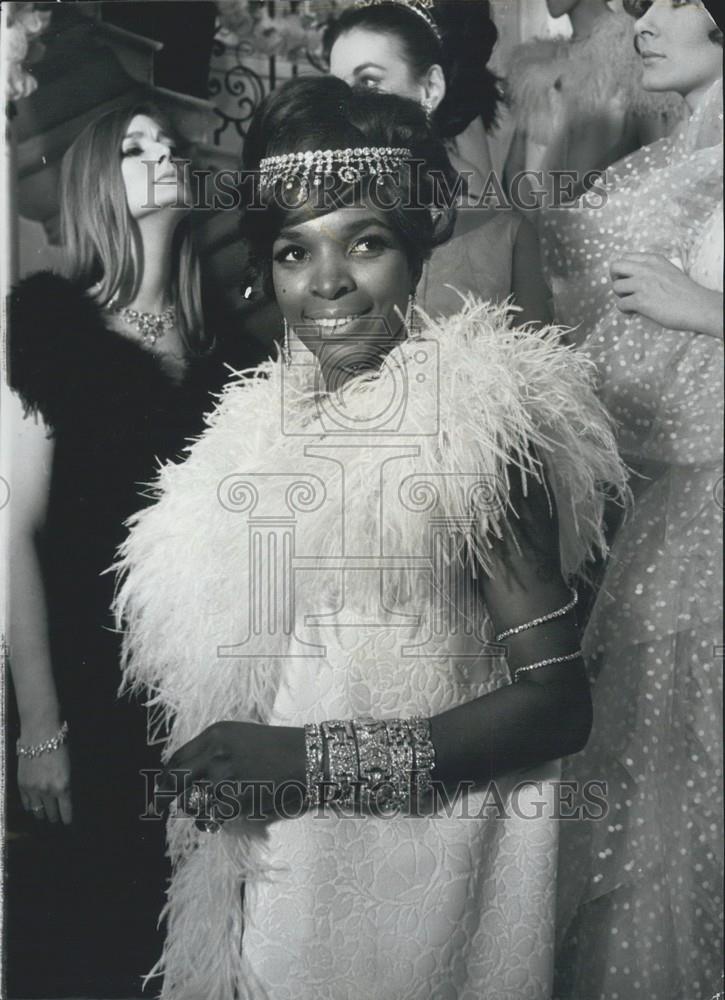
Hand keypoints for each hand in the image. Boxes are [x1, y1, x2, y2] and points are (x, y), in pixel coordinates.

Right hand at [18, 745, 71, 824]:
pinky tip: (32, 808)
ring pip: (37, 810)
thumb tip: (66, 794)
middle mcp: (47, 791)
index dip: (67, 818)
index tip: (68, 823)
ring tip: (44, 816)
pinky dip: (30, 807)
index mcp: (63, 786)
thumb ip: (67, 782)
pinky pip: (26, 803)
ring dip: (42, 814)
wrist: (40, 734)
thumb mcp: (70, 766)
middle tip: (56, 819)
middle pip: (51, 812)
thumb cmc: (60, 745)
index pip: (66, 810)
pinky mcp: (22, 785)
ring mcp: (33, 789)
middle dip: (55, 817)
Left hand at [157, 721, 305, 826]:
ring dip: (195, 810)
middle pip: (174, 779)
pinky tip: (222, 818)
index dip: (168, 776)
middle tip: (162, 806)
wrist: (308, 760)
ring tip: (208, 812)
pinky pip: (211, 817)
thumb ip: (215, 752)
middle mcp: (215, 753)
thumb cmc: (280, 750)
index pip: (177, 758)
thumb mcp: (242, 738)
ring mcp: (223, 777)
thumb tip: (189, 775)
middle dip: (165, 795)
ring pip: (191, 802)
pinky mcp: (234, 800)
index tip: (163, 787)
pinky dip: (213, 821)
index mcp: (216, 734)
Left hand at [610, 252, 722, 336]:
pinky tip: (633, 311)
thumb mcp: (669, 270)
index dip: (622, 269)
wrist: (698, 306)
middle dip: (614, 278)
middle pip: (615, 266)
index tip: (627, 278)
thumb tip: (635, 276)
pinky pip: (620, 304)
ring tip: (631, 301)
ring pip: (615, 286)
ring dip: (620, 296)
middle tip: (623, 288)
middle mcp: (646, 269)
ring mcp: (642, 284)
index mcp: (653, 260)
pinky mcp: (641, 301)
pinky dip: (624, 309)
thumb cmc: (685, 291)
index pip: (626, 257)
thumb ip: (652, 270)